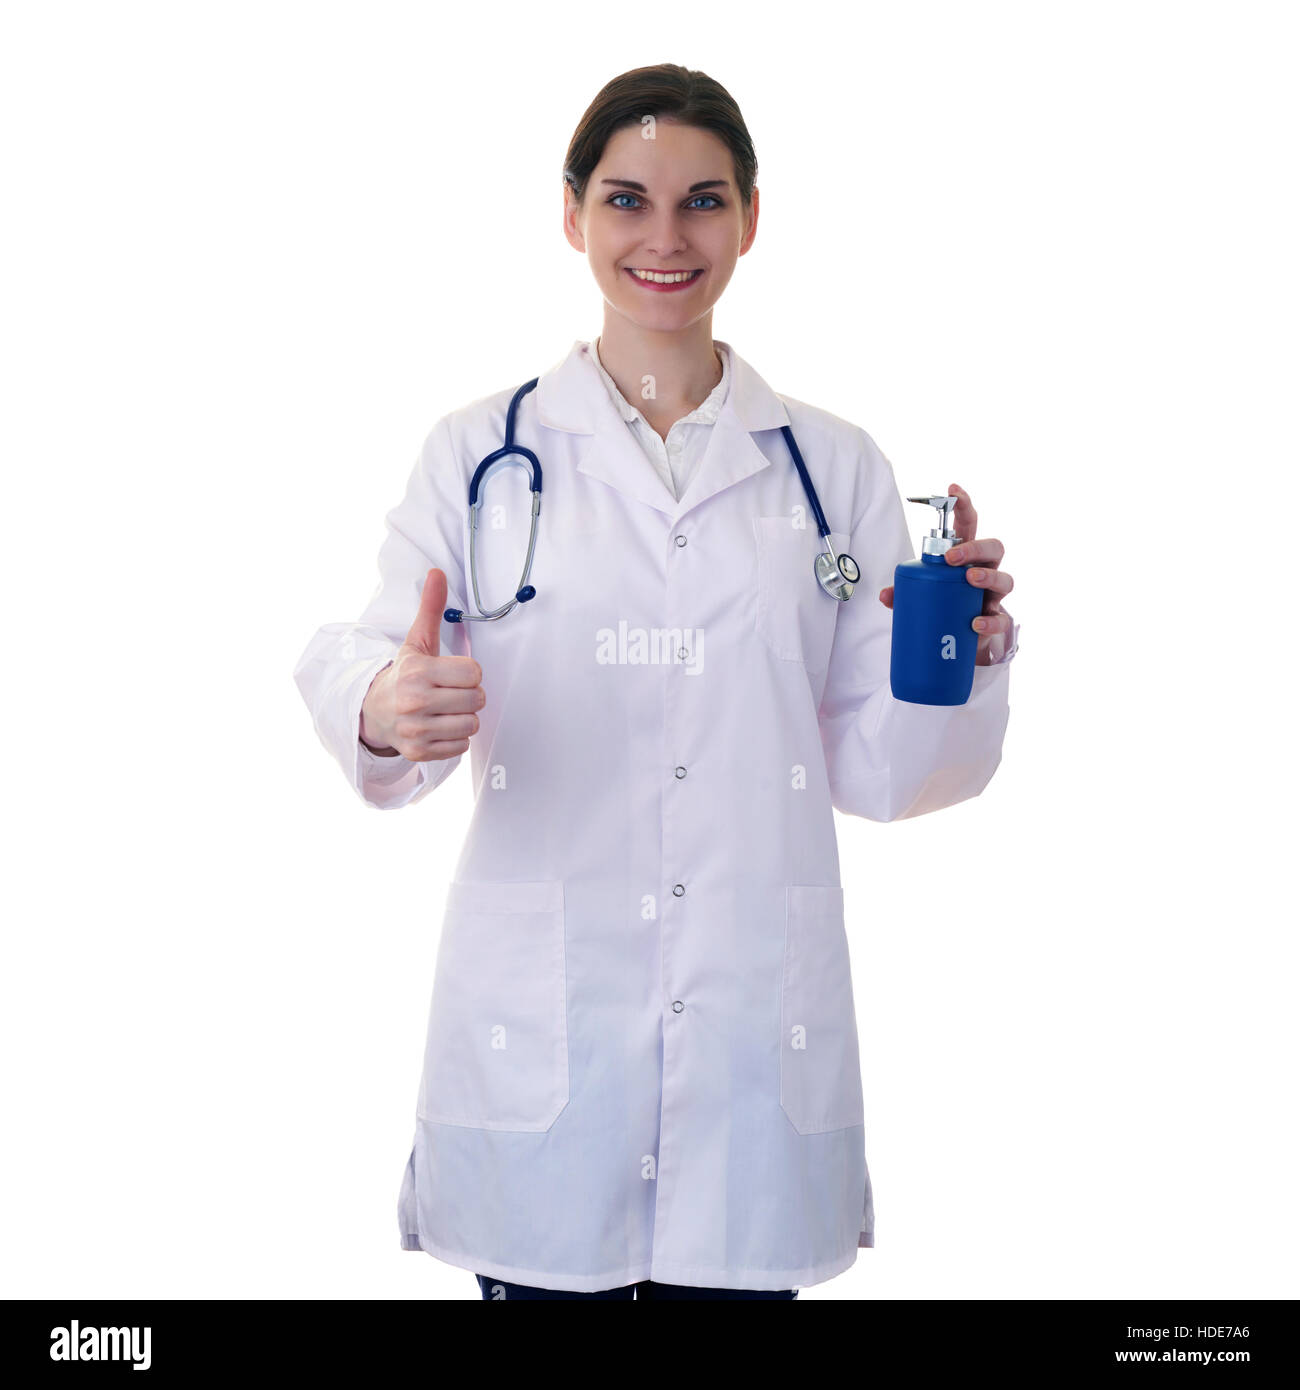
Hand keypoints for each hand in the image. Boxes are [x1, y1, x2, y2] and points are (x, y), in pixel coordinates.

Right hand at [359, 568, 485, 758]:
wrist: (374, 711)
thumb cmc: (405, 675)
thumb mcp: (417, 642)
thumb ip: (431, 609)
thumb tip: (436, 573)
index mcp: (417, 672)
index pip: (474, 673)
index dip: (470, 673)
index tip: (454, 673)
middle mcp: (414, 702)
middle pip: (476, 700)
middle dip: (469, 695)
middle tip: (451, 692)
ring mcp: (415, 730)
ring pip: (471, 725)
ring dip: (464, 717)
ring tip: (446, 710)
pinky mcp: (419, 752)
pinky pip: (461, 747)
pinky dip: (455, 739)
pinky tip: (439, 726)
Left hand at [878, 483, 1015, 665]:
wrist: (959, 638)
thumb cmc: (942, 603)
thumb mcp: (920, 593)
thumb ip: (904, 591)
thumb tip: (884, 594)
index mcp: (967, 556)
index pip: (969, 525)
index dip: (963, 504)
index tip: (952, 489)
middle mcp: (986, 570)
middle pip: (994, 547)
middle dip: (975, 548)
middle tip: (952, 558)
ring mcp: (994, 595)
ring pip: (1005, 579)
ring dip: (988, 577)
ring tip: (969, 580)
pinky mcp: (997, 620)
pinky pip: (1000, 619)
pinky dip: (989, 621)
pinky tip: (974, 623)